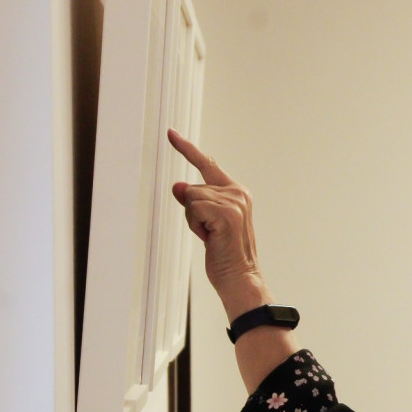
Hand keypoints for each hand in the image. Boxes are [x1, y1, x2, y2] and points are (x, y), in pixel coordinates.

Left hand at [168, 129, 266, 316]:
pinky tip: (211, 238)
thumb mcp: (206, 223)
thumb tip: (178, 186)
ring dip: (194, 221)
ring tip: (212, 237)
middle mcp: (238, 193)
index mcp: (237, 193)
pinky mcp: (226, 212)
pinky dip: (196, 225)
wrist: (240, 278)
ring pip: (191, 198)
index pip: (208, 165)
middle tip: (209, 233)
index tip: (171, 133)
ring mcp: (234, 202)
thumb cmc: (224, 254)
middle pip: (193, 188)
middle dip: (192, 212)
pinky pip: (193, 207)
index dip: (187, 150)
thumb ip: (195, 202)